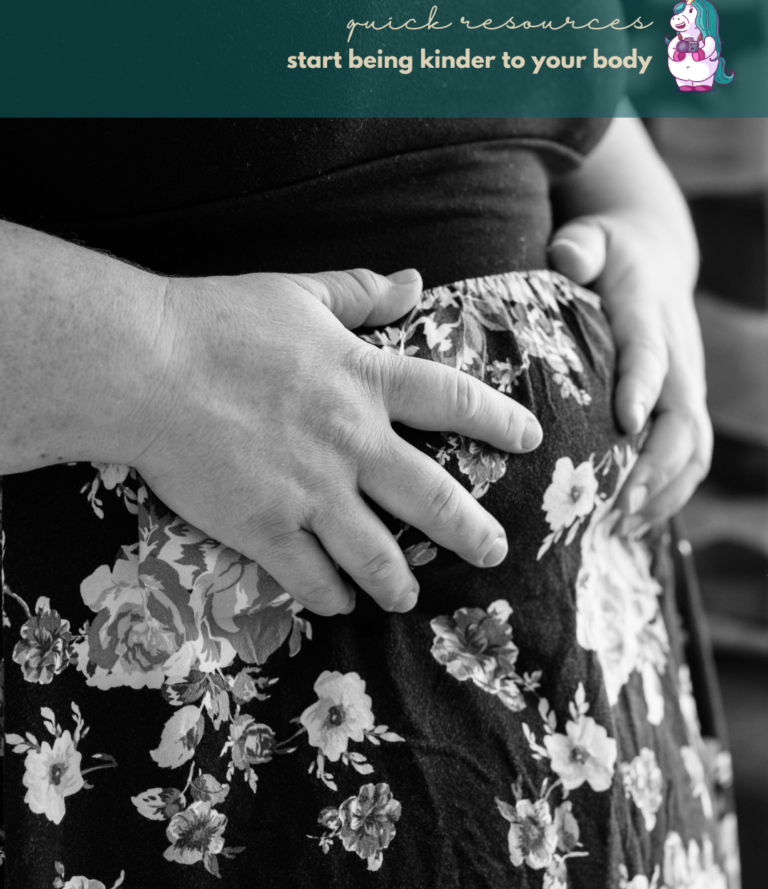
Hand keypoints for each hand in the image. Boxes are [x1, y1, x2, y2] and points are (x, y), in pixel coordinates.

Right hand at [130, 268, 542, 616]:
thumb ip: (360, 294)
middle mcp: (352, 442)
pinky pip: (310, 577)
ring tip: (409, 598)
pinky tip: (339, 605)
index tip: (530, 439)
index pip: (453, 400)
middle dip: (471, 530)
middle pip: (433, 498)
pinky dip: (330, 597)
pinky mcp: (266, 528)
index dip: (498, 419)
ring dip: (399, 582)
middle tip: (494, 551)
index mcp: (364, 380)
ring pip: (377, 555)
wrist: (146, 367)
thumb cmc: (217, 322)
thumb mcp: (297, 293)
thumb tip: (415, 283)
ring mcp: (312, 492)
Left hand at [548, 214, 711, 533]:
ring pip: (694, 447)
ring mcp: (684, 386)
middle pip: (683, 417)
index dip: (642, 386)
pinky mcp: (681, 407)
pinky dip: (668, 494)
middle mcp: (677, 357)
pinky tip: (632, 523)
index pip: (650, 353)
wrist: (653, 257)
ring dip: (666, 492)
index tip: (626, 422)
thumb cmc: (608, 252)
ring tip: (623, 529)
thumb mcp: (592, 235)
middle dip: (658, 465)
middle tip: (620, 506)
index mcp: (650, 316)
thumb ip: (581, 246)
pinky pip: (688, 457)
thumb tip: (568, 254)